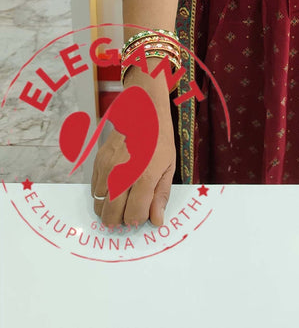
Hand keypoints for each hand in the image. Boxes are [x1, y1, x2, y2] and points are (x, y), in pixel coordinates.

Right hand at [91, 70, 175, 227]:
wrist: (143, 111)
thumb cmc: (160, 139)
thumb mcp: (168, 167)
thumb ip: (160, 196)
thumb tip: (156, 221)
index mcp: (144, 177)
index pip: (133, 215)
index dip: (137, 220)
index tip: (142, 215)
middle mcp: (122, 174)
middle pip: (111, 214)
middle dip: (120, 221)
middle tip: (128, 215)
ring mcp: (107, 168)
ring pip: (99, 204)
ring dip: (108, 210)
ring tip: (121, 202)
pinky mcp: (98, 161)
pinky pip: (94, 190)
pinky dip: (102, 195)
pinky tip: (114, 188)